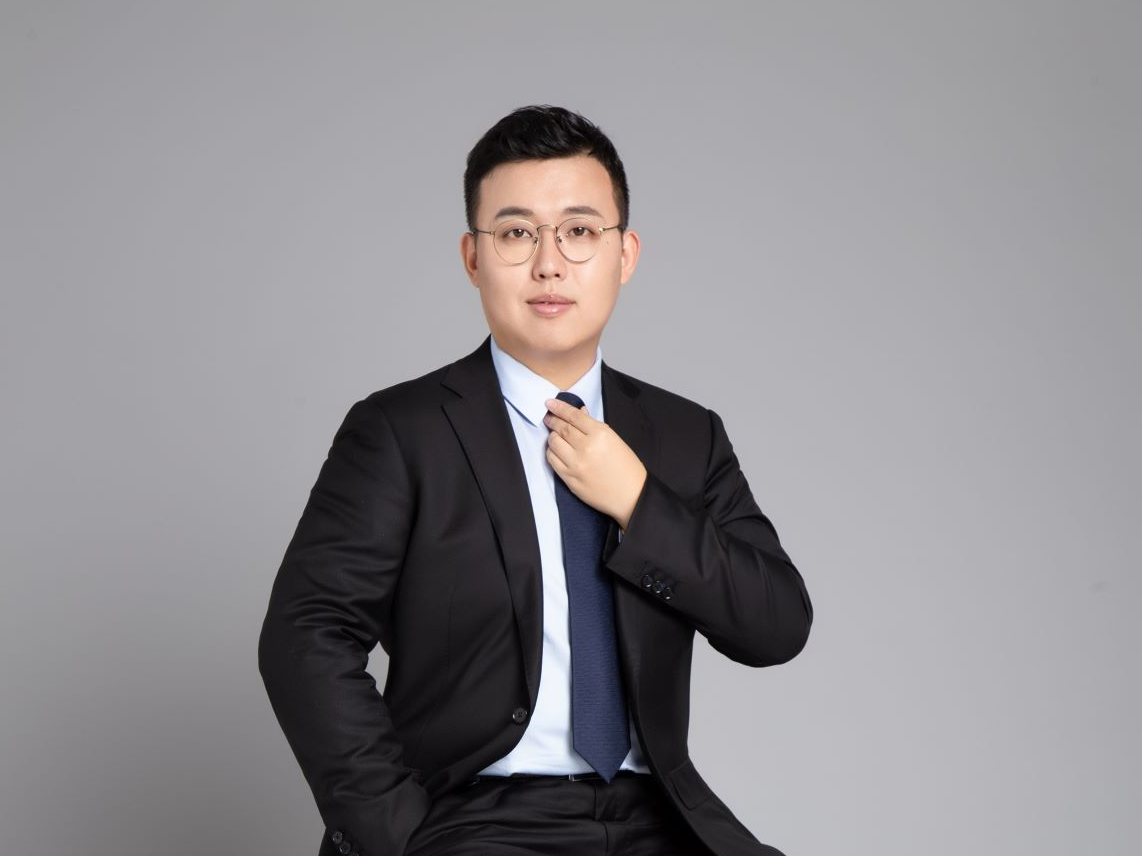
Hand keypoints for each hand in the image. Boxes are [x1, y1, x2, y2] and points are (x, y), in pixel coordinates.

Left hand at [543, 397, 647, 530]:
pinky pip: (552, 460)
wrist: (631, 495)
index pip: (574, 416)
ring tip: (554, 433)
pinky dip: (551, 452)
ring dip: (551, 435)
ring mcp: (576, 464)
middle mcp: (587, 448)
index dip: (559, 407)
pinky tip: (555, 449)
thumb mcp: (615, 440)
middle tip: (548, 416)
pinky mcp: (570, 478)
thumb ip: (595, 426)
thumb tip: (579, 412)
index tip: (550, 402)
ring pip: (554, 443)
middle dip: (553, 420)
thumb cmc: (627, 467)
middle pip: (562, 428)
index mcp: (601, 434)